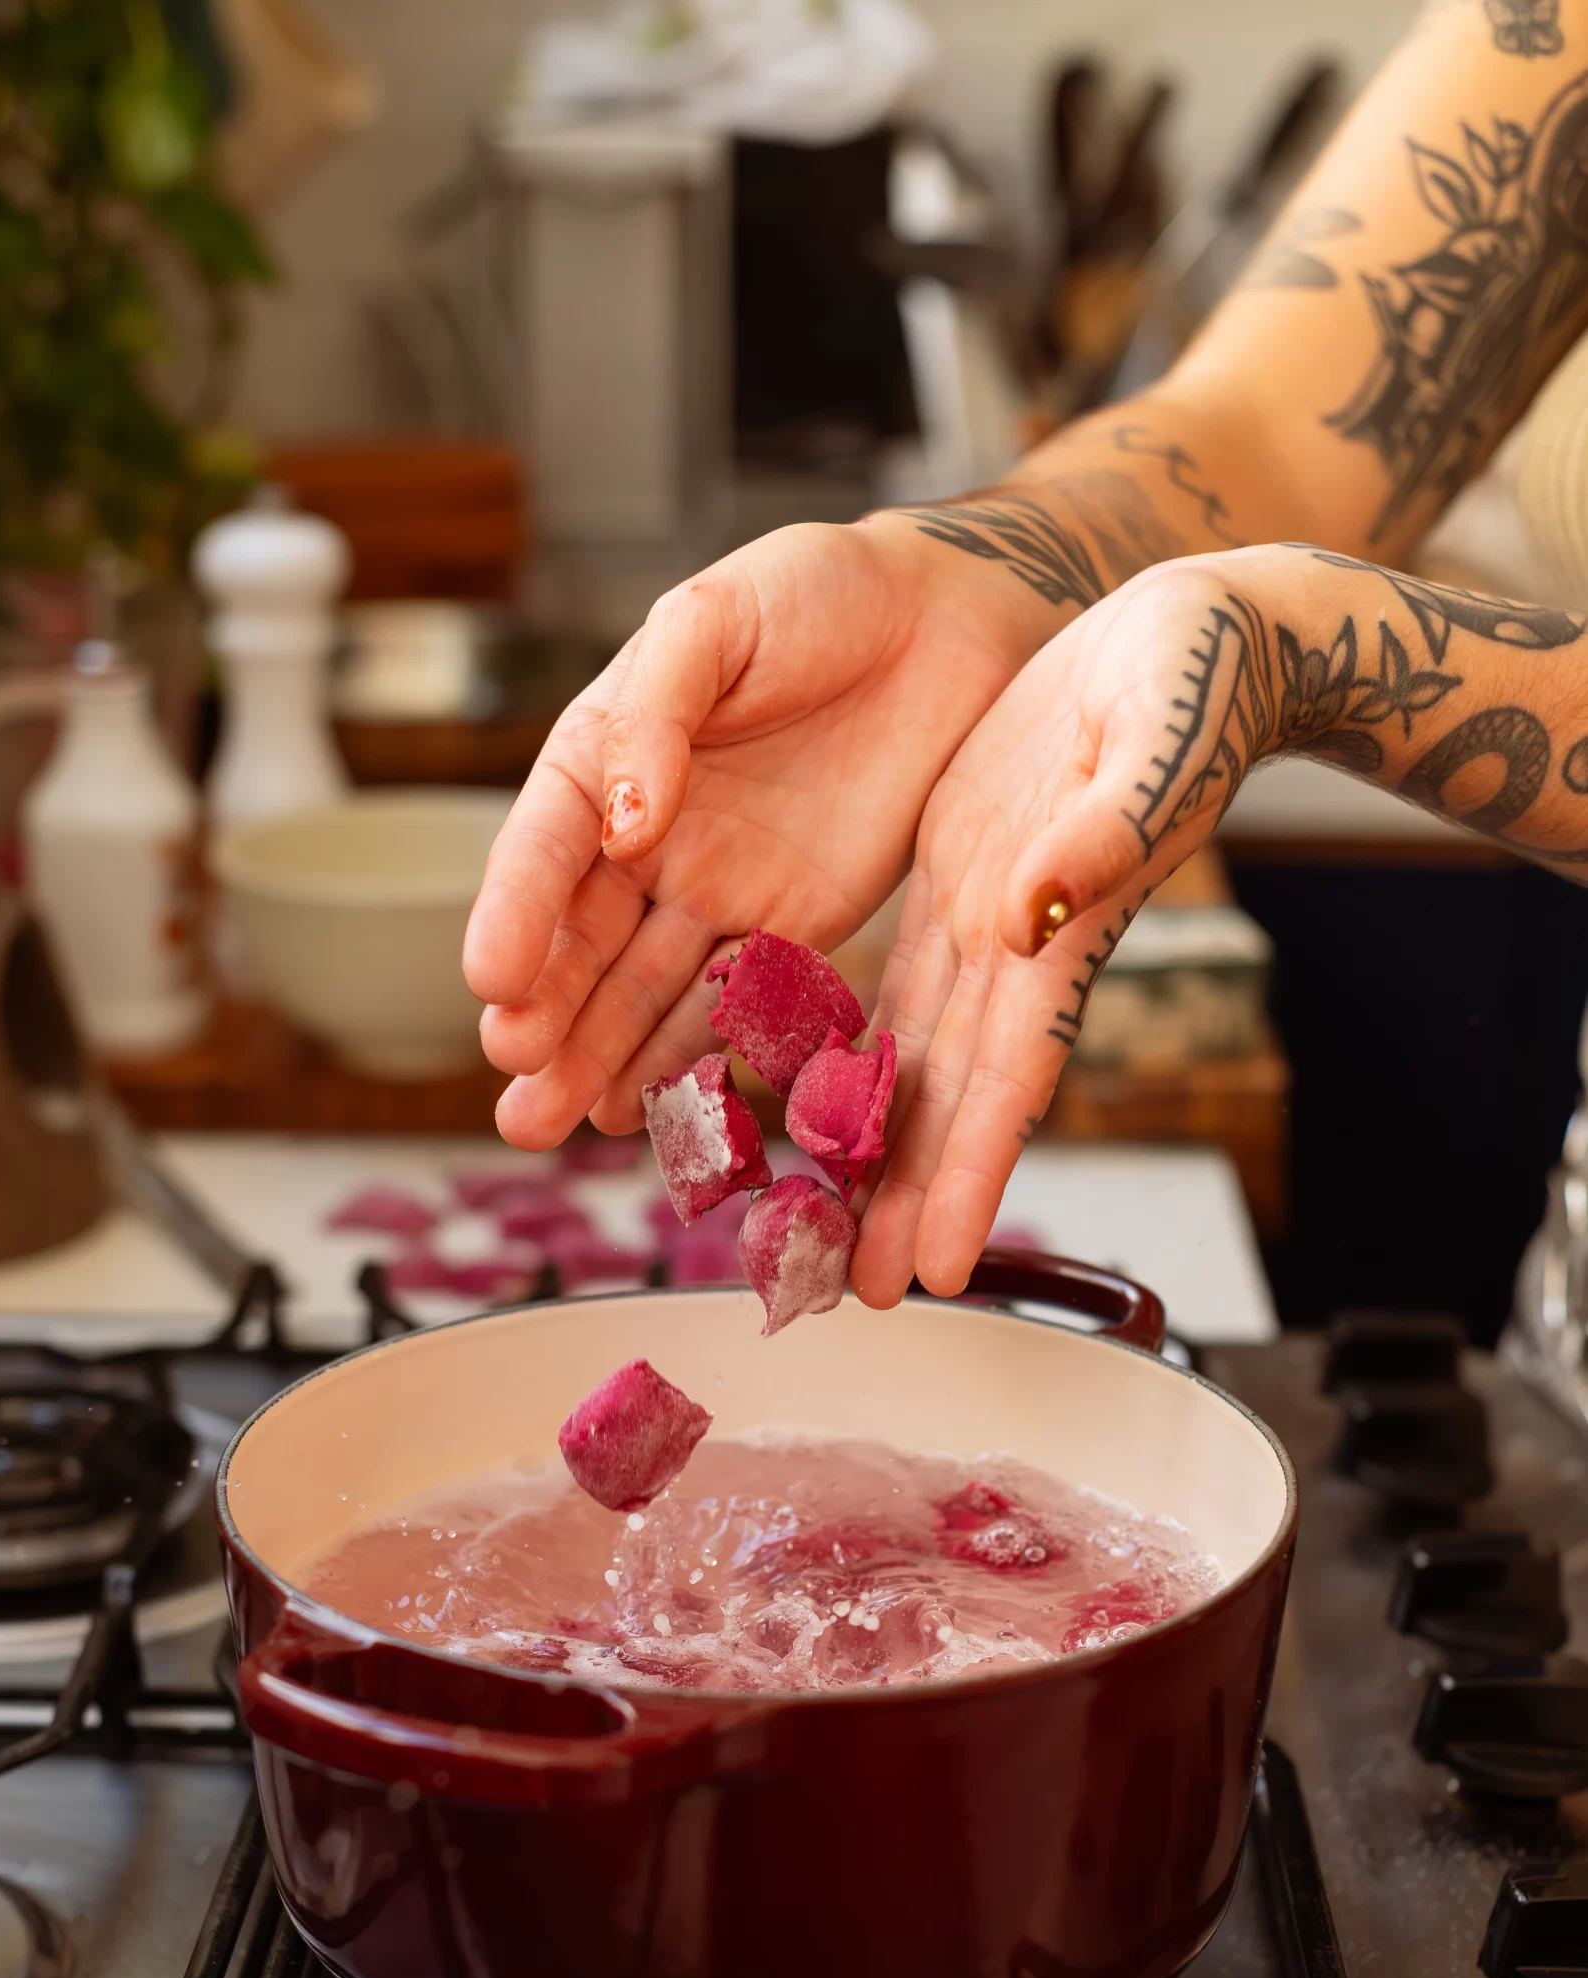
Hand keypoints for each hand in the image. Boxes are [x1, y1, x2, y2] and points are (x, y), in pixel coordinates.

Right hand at [462, 516, 1049, 1147]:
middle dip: (542, 1018)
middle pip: (578, 942)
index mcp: (604, 754)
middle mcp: (643, 838)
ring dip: (593, 1059)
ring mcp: (714, 891)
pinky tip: (639, 1111)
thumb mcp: (717, 617)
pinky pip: (729, 1005)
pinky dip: (684, 1060)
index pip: (544, 845)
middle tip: (512, 1086)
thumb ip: (660, 711)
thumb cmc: (817, 595)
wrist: (946, 624)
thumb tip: (623, 819)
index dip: (515, 914)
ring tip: (548, 1125)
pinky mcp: (789, 929)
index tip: (490, 981)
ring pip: (638, 992)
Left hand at [854, 556, 1269, 1305]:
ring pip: (920, 1058)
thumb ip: (1105, 834)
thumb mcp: (1157, 741)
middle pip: (956, 1099)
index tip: (940, 1269)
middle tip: (865, 1295)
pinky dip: (863, 1050)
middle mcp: (1022, 947)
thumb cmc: (1205, 678)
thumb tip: (1031, 915)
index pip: (1012, 1082)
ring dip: (883, 1149)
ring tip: (836, 1235)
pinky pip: (900, 986)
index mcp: (1064, 930)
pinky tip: (821, 1104)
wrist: (1201, 633)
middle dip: (915, 1200)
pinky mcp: (960, 877)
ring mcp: (989, 919)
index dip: (973, 1176)